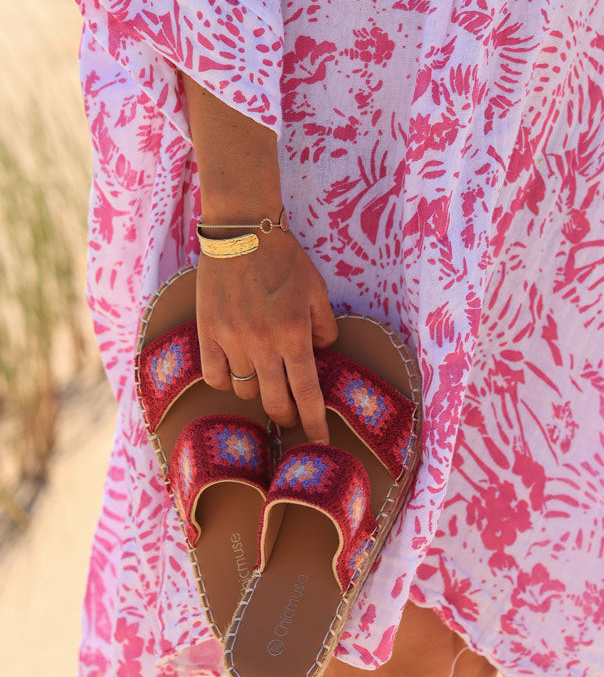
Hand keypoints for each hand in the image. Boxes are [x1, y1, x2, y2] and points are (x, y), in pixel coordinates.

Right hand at [196, 229, 338, 441]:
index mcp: (294, 334)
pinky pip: (215, 376)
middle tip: (291, 414)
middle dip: (286, 416)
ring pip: (244, 391)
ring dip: (258, 390)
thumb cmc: (284, 259)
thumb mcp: (317, 289)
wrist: (241, 233)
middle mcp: (263, 344)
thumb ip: (324, 326)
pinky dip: (227, 380)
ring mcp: (231, 340)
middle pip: (274, 402)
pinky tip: (235, 369)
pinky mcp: (207, 333)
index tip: (320, 443)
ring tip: (264, 376)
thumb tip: (321, 354)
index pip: (306, 393)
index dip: (314, 422)